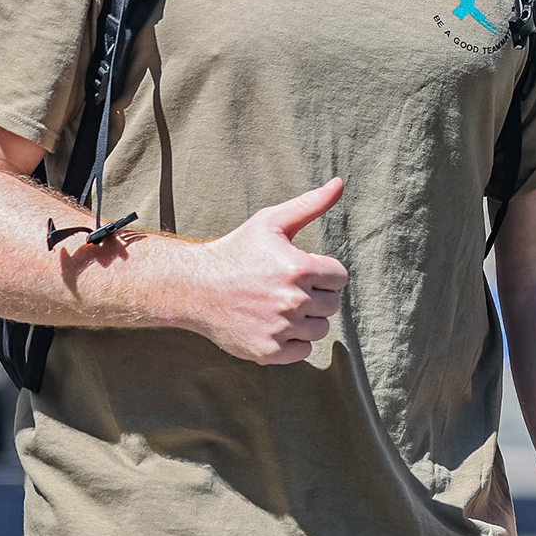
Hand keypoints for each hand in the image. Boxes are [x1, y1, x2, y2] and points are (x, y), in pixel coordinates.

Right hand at [182, 179, 348, 363]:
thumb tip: (338, 183)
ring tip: (281, 306)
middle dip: (316, 296)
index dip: (324, 274)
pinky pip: (302, 351)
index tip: (303, 272)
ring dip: (306, 320)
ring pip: (320, 329)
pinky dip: (293, 342)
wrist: (196, 287)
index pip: (339, 278)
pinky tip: (274, 325)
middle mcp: (293, 300)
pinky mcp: (269, 351)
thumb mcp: (271, 222)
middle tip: (288, 289)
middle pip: (332, 305)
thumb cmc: (237, 251)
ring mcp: (281, 328)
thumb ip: (310, 204)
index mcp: (300, 268)